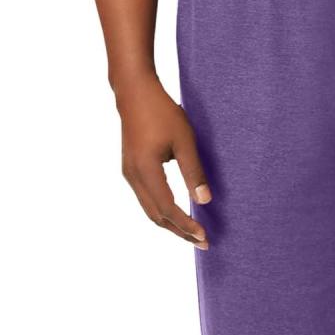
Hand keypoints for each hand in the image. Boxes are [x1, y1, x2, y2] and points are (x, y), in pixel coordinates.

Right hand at [117, 75, 211, 248]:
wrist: (134, 92)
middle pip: (156, 216)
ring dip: (170, 224)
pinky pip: (146, 199)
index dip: (186, 224)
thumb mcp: (185, 140)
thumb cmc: (162, 112)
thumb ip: (194, 172)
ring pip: (149, 209)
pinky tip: (177, 214)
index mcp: (145, 170)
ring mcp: (129, 173)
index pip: (167, 208)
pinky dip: (162, 211)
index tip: (204, 235)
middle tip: (202, 242)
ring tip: (192, 233)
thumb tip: (204, 201)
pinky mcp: (131, 169)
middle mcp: (133, 176)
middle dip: (179, 232)